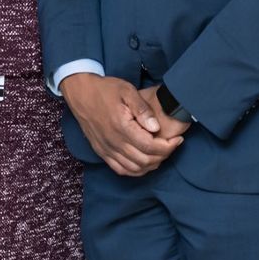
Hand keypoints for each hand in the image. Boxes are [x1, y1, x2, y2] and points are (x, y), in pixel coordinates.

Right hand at [60, 74, 181, 176]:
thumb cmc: (105, 90)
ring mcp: (107, 149)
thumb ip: (143, 110)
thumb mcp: (127, 91)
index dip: (168, 146)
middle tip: (172, 145)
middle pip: (145, 160)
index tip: (177, 139)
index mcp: (121, 127)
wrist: (81, 93)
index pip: (150, 146)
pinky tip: (145, 162)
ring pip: (134, 168)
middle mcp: (113, 142)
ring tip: (161, 152)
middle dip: (163, 155)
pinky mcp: (102, 152)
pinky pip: (121, 170)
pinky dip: (136, 170)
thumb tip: (156, 127)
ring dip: (152, 164)